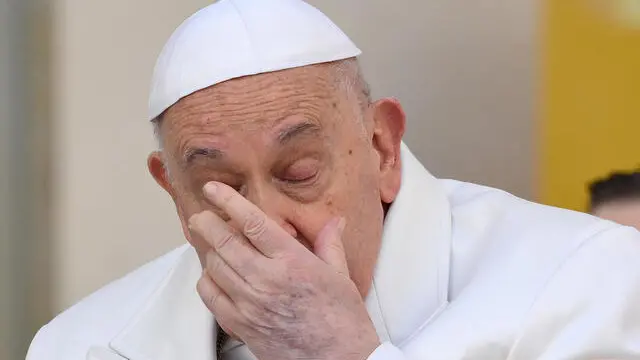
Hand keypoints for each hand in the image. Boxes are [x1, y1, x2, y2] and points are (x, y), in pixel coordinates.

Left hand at [189, 182, 379, 359]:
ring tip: (211, 244)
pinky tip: (214, 276)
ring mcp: (250, 304)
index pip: (251, 222)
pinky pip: (210, 297)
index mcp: (292, 261)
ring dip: (208, 251)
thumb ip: (330, 244)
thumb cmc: (342, 320)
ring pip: (213, 266)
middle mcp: (266, 279)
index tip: (213, 189)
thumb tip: (334, 221)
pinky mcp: (241, 326)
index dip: (228, 201)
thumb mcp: (340, 276)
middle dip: (206, 223)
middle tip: (202, 215)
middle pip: (223, 242)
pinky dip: (207, 281)